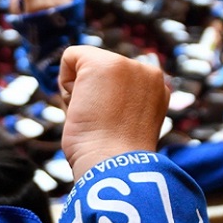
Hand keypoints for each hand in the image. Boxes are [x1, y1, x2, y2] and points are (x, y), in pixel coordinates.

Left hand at [58, 46, 168, 176]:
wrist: (114, 165)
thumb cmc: (114, 156)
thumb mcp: (127, 123)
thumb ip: (119, 102)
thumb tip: (93, 95)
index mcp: (157, 88)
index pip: (115, 83)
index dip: (104, 106)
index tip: (114, 128)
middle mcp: (148, 72)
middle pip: (98, 72)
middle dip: (92, 96)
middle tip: (103, 125)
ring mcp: (128, 65)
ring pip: (84, 65)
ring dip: (80, 93)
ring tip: (94, 117)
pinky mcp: (105, 64)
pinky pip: (71, 56)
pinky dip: (65, 80)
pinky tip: (80, 104)